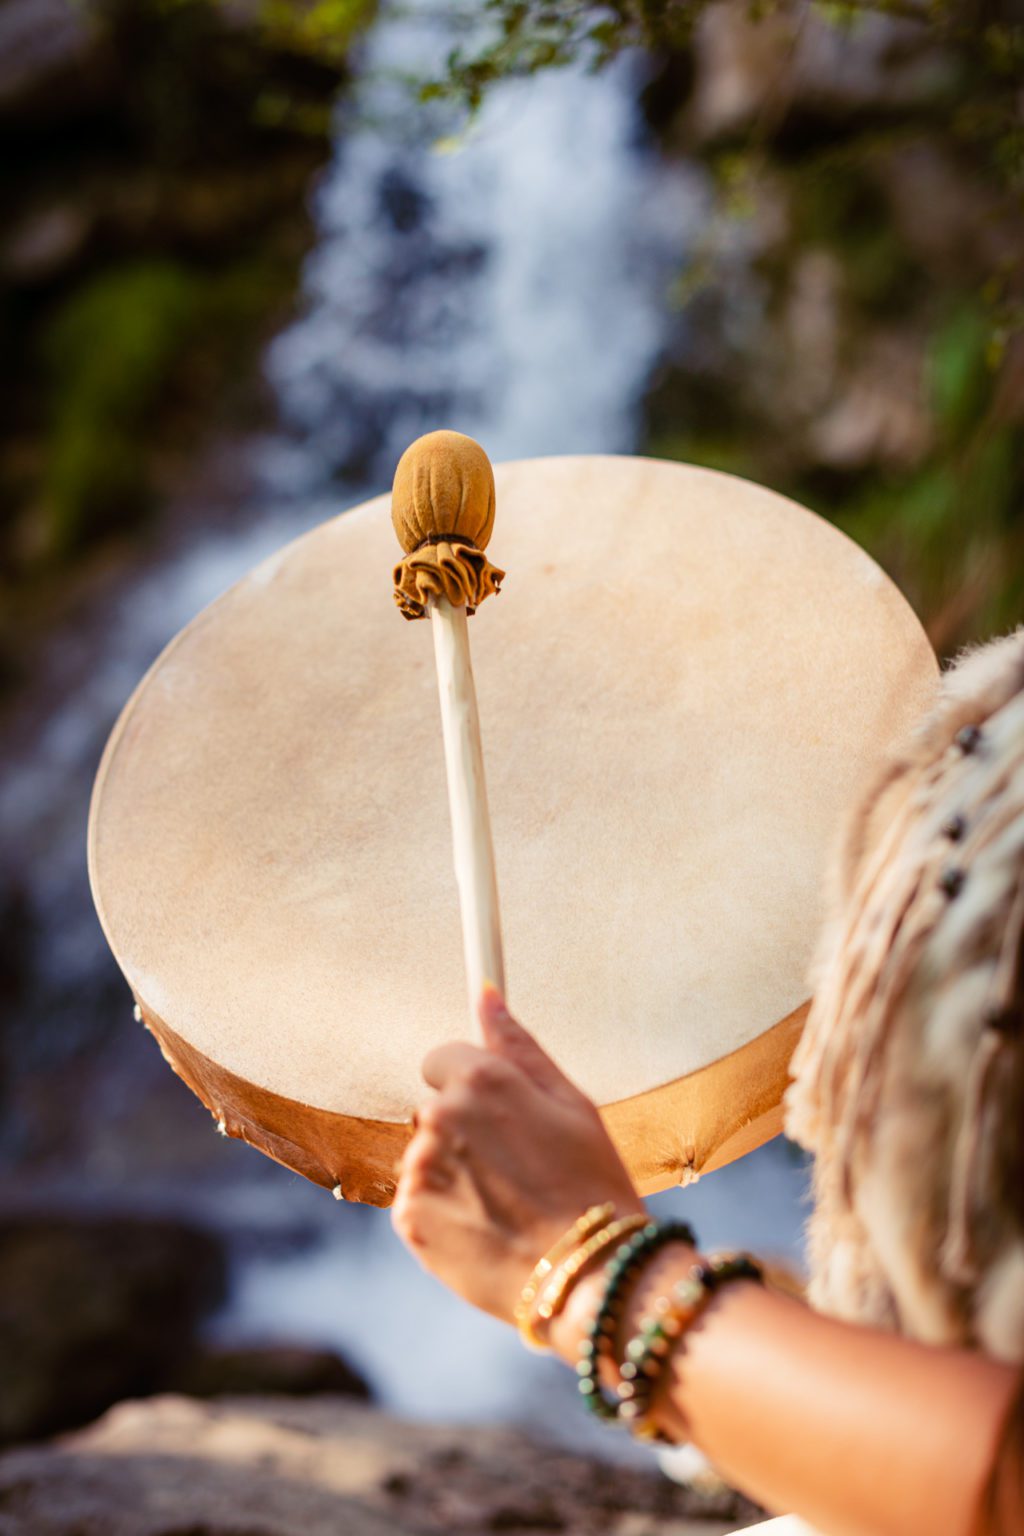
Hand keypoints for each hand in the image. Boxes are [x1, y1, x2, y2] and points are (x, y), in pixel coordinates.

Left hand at [392, 984, 643, 1323]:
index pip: (442, 1058)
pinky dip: (443, 1212)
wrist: (588, 1277)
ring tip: (505, 1205)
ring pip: (427, 1156)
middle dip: (464, 1132)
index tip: (498, 1116)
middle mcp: (441, 1116)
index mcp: (481, 1080)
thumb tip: (487, 994)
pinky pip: (418, 1200)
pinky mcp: (408, 1216)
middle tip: (515, 1170)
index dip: (471, 1085)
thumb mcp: (571, 1103)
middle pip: (435, 1109)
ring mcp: (419, 1167)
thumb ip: (519, 1046)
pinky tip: (486, 1229)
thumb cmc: (591, 1184)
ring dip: (453, 1173)